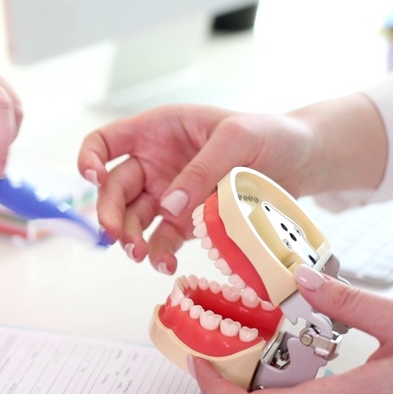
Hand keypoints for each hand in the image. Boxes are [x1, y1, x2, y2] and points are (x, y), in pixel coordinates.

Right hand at [76, 105, 314, 273]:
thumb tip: (168, 206)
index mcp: (158, 131)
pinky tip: (165, 263)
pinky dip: (158, 253)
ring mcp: (168, 193)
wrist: (302, 160)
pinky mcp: (187, 220)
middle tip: (117, 236)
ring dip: (129, 238)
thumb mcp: (238, 138)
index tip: (92, 178)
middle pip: (113, 188)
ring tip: (140, 255)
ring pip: (132, 218)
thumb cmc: (270, 134)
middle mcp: (155, 162)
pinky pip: (161, 239)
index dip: (90, 158)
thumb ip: (201, 169)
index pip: (105, 141)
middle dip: (109, 212)